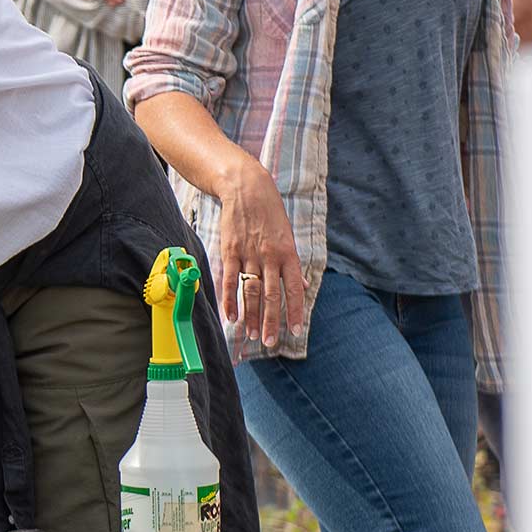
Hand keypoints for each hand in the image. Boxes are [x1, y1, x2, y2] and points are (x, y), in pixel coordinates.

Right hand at [214, 163, 307, 348]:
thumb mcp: (287, 236)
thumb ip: (291, 264)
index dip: (295, 311)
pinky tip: (231, 316)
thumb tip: (302, 285)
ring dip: (251, 315)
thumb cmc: (270, 213)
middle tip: (270, 342)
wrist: (246, 189)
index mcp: (288, 254)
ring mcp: (248, 255)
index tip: (295, 331)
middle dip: (271, 321)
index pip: (294, 289)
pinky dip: (230, 300)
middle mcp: (269, 257)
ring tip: (252, 334)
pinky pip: (230, 280)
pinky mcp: (230, 251)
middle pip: (271, 296)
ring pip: (251, 291)